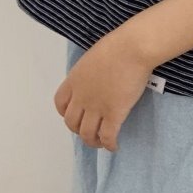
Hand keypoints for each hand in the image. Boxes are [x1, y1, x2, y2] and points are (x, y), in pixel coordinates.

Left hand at [53, 30, 152, 150]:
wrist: (132, 49)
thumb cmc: (117, 46)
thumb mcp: (93, 58)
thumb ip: (90, 72)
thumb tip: (98, 78)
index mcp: (74, 81)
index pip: (60, 104)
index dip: (66, 114)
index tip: (75, 116)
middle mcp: (81, 97)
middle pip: (72, 123)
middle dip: (79, 131)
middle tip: (90, 131)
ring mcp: (96, 107)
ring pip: (87, 134)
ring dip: (93, 142)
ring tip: (101, 142)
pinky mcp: (114, 113)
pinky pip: (108, 136)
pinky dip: (109, 145)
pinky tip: (114, 147)